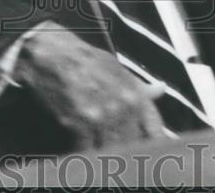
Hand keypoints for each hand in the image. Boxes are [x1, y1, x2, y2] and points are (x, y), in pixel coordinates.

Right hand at [13, 27, 166, 148]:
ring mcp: (102, 116)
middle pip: (134, 146)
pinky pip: (87, 152)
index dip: (155, 146)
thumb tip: (160, 90)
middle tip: (121, 160)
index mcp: (136, 94)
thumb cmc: (85, 60)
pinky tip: (81, 153)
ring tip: (103, 159)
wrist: (53, 53)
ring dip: (107, 157)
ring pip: (112, 151)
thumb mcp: (117, 68)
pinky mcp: (78, 124)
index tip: (150, 155)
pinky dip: (84, 155)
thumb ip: (139, 86)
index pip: (155, 131)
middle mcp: (124, 106)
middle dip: (128, 155)